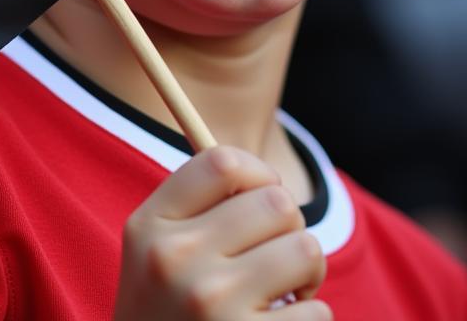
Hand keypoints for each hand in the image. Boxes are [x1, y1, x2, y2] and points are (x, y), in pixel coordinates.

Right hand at [113, 146, 331, 319]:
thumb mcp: (156, 257)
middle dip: (289, 230)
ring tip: (283, 296)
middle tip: (275, 259)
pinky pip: (317, 314)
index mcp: (149, 227)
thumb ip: (198, 210)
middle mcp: (174, 259)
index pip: (223, 162)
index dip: (259, 174)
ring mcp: (209, 304)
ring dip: (306, 275)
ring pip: (305, 250)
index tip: (263, 198)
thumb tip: (268, 178)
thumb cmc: (169, 317)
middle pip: (276, 203)